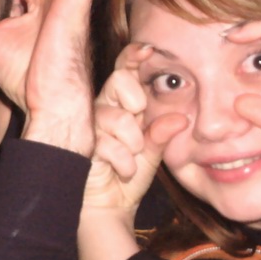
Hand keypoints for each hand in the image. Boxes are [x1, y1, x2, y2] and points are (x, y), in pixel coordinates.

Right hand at [78, 44, 185, 259]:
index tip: (148, 49)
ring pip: (114, 114)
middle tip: (139, 124)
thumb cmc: (127, 177)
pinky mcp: (80, 144)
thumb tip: (179, 120)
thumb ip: (162, 134)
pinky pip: (105, 142)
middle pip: (118, 81)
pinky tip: (124, 171)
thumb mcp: (152, 153)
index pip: (125, 71)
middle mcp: (104, 108)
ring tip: (133, 160)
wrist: (107, 209)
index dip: (134, 57)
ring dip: (130, 140)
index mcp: (122, 104)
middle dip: (135, 101)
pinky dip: (122, 160)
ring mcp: (90, 125)